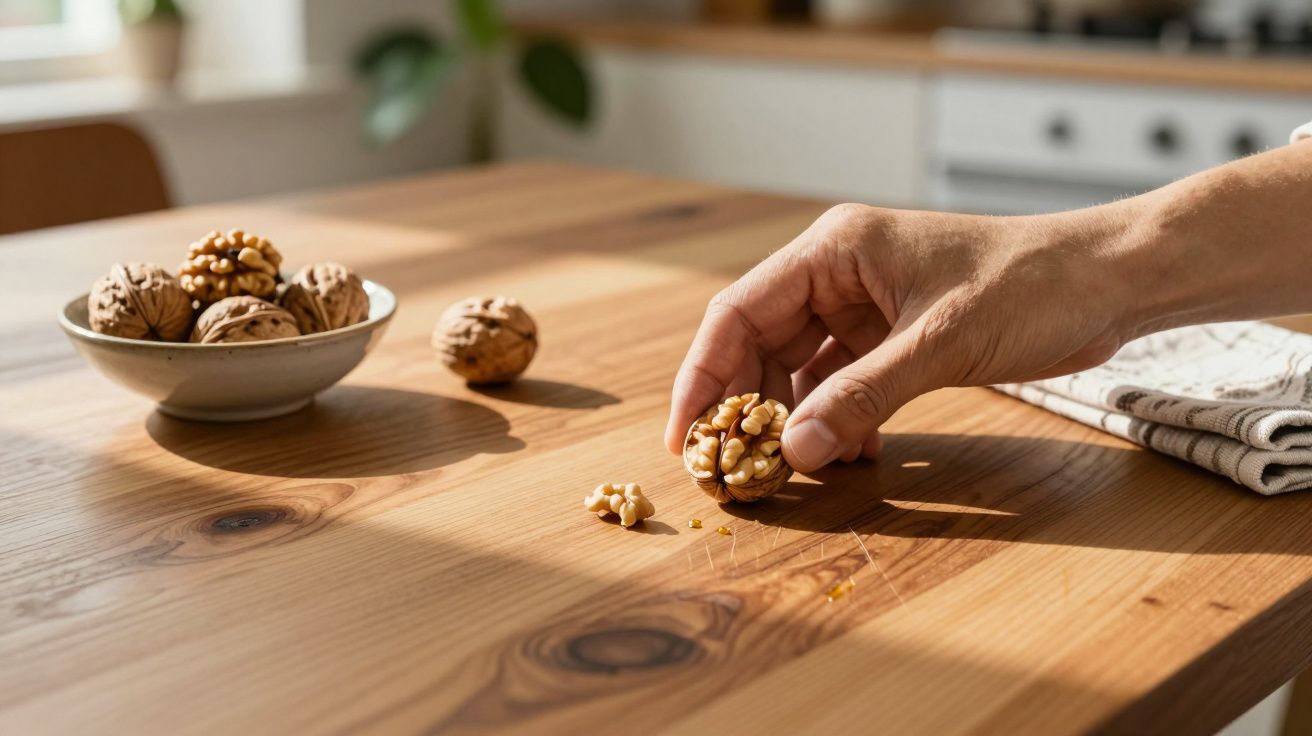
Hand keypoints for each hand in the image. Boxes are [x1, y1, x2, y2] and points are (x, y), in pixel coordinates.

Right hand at [664, 202, 1139, 472]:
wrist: (1110, 280)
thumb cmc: (1032, 284)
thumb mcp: (940, 342)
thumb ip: (864, 396)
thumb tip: (795, 452)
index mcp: (834, 250)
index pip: (739, 312)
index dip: (702, 376)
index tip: (685, 437)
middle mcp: (837, 274)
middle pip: (759, 346)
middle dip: (744, 409)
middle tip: (733, 471)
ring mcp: (865, 307)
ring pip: (799, 371)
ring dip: (794, 422)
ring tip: (791, 473)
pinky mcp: (893, 337)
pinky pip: (843, 385)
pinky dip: (839, 421)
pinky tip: (851, 456)